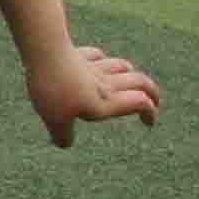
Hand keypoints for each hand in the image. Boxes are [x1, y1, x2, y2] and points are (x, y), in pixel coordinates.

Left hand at [28, 40, 163, 145]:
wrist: (45, 53)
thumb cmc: (53, 90)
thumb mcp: (56, 120)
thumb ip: (63, 135)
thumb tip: (64, 144)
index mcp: (105, 101)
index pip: (139, 103)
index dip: (150, 112)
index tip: (149, 122)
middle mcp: (104, 83)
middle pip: (140, 82)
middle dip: (151, 92)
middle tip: (153, 101)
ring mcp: (91, 67)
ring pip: (121, 67)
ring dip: (130, 74)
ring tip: (128, 81)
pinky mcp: (76, 55)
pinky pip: (95, 56)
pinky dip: (101, 60)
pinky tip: (97, 61)